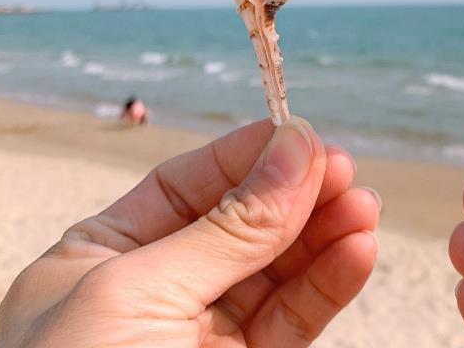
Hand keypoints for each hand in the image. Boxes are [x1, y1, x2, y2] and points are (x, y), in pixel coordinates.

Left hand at [0, 117, 379, 346]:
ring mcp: (199, 338)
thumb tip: (295, 147)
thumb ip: (229, 226)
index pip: (185, 185)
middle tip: (344, 169)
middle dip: (294, 194)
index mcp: (99, 261)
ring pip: (275, 270)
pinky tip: (357, 252)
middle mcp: (152, 294)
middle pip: (239, 223)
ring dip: (324, 234)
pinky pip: (292, 320)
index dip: (246, 157)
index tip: (301, 136)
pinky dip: (328, 285)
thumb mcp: (142, 297)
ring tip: (364, 205)